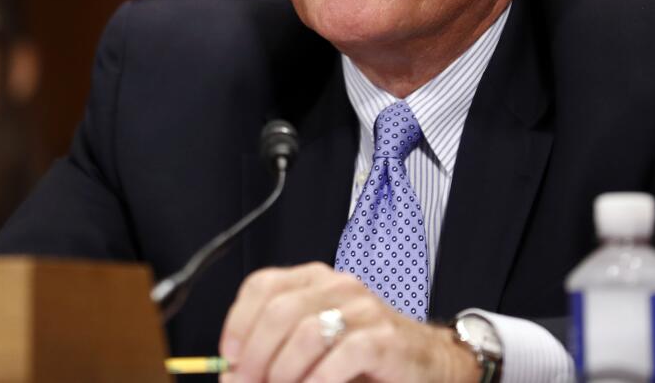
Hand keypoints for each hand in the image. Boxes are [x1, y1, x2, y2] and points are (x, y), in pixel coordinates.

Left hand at [218, 262, 479, 382]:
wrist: (425, 365)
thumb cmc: (364, 358)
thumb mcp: (312, 349)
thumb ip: (273, 355)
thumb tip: (230, 375)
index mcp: (314, 281)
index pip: (263, 285)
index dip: (238, 322)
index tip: (229, 357)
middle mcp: (338, 287)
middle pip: (279, 311)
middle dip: (256, 357)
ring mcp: (364, 309)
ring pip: (306, 333)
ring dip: (283, 372)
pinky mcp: (384, 338)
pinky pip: (342, 355)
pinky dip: (318, 380)